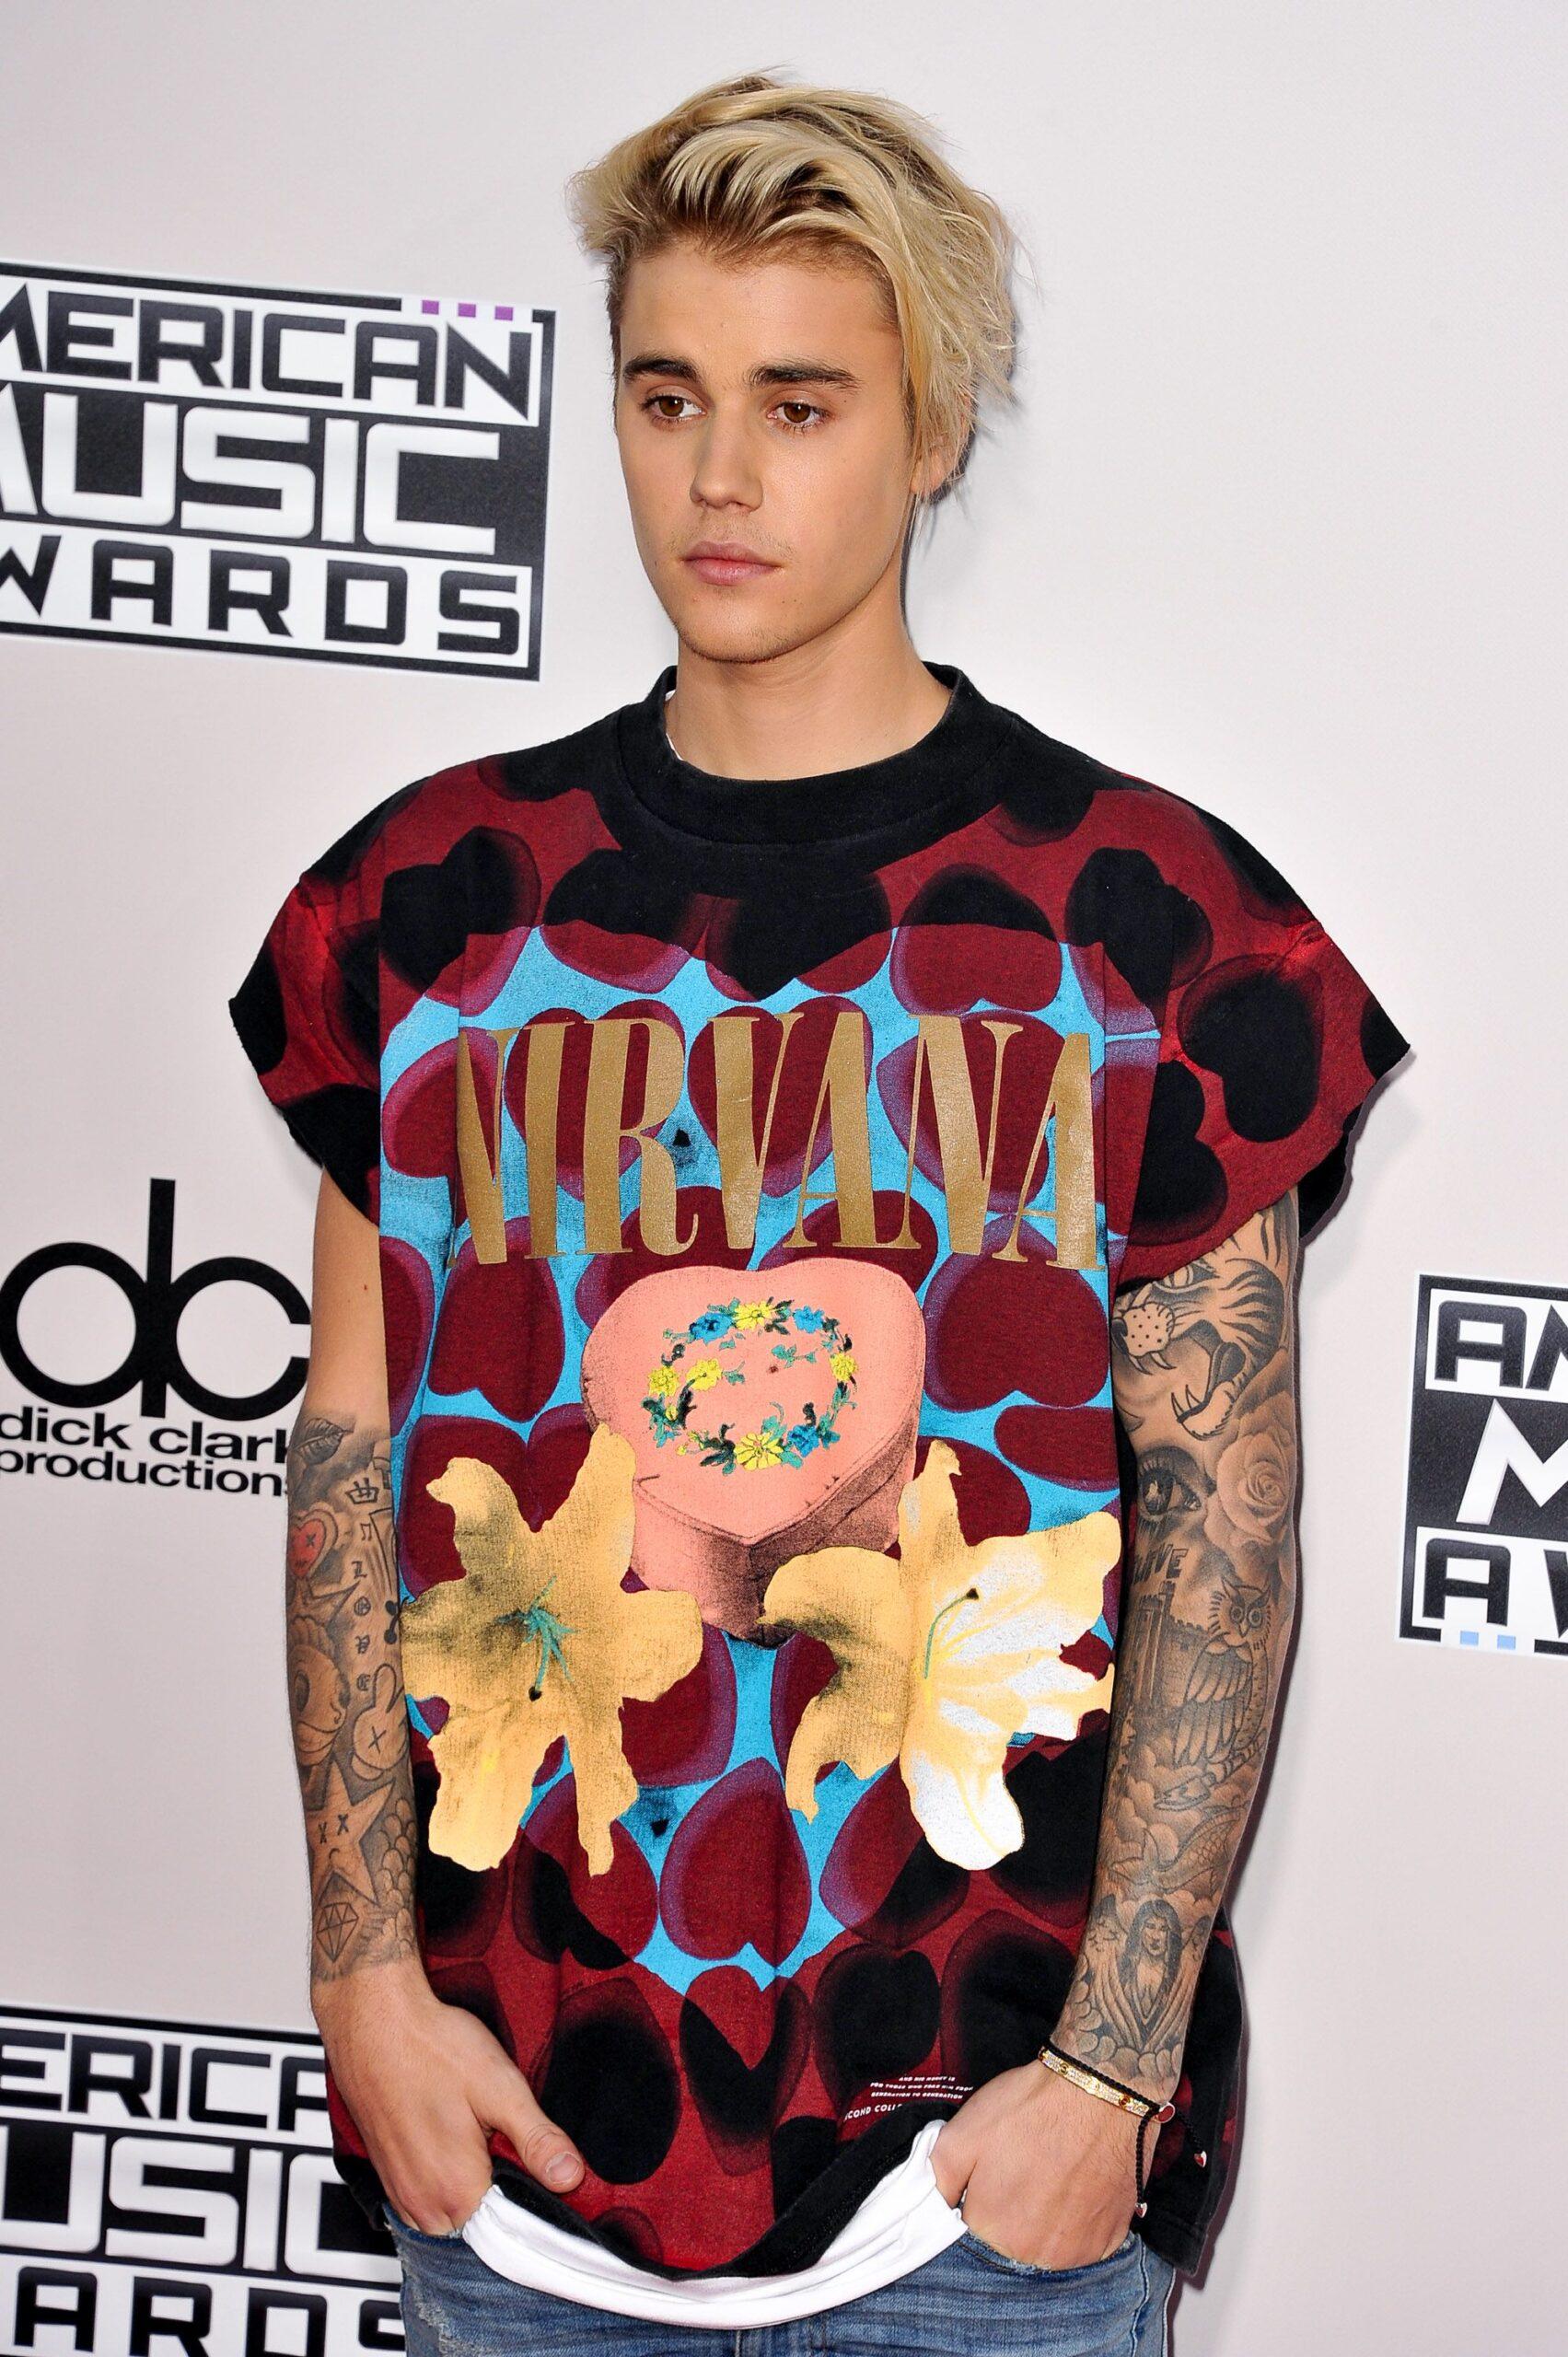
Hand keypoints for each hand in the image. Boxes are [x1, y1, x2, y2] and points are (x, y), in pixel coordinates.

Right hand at [313, 1959, 585, 2234]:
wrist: (372, 2020)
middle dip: (501, 2196)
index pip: (510, 2230)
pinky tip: (454, 2143)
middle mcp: (423, 2205)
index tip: (539, 2168)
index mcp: (457, 2193)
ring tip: (478, 2139)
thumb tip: (572, 2178)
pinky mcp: (388, 2177)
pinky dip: (446, 2185)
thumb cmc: (431, 2047)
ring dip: (472, 2191)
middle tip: (506, 2143)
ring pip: (452, 2218)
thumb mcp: (499, 2087)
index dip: (533, 2200)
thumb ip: (537, 2140)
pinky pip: (426, 2203)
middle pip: (481, 2228)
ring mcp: (400, 2194)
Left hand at [930, 2060, 1139, 2269]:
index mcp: (993, 2231)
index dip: (980, 2197)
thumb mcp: (963, 2132)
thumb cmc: (1030, 2108)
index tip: (994, 2173)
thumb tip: (934, 2206)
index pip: (974, 2230)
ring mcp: (1075, 2251)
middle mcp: (1034, 2253)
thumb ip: (938, 2178)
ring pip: (1048, 2245)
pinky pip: (1083, 2241)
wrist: (1097, 2091)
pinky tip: (1078, 2185)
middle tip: (1024, 2169)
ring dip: (1046, 2219)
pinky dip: (1079, 2220)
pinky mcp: (1107, 2239)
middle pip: (1011, 2242)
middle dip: (1012, 2210)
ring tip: (1052, 2175)